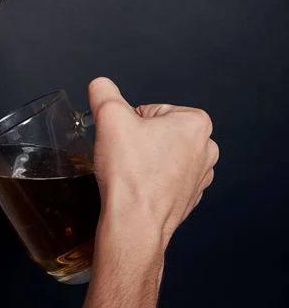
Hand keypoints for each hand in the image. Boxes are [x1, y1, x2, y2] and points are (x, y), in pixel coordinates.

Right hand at [88, 77, 218, 247]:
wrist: (135, 223)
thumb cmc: (130, 175)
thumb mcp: (109, 118)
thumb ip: (103, 92)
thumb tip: (100, 85)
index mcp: (195, 122)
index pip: (149, 110)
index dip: (128, 123)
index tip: (123, 141)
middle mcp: (206, 148)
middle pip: (157, 132)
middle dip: (138, 141)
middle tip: (125, 157)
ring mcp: (200, 175)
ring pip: (160, 155)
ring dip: (144, 161)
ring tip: (131, 174)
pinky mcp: (190, 196)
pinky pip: (164, 178)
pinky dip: (149, 181)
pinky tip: (138, 188)